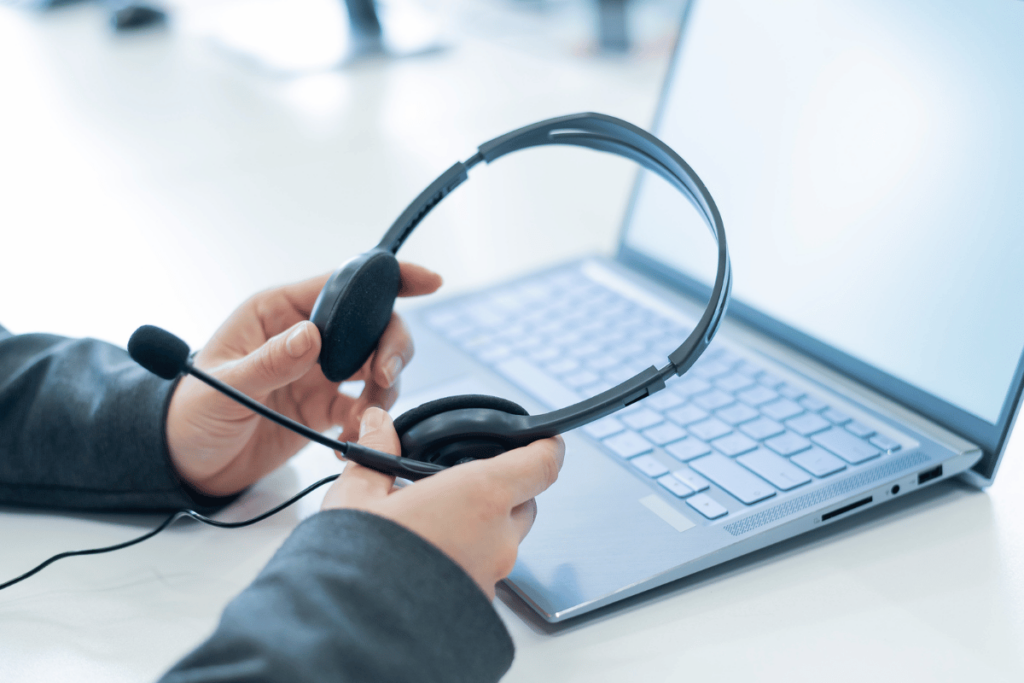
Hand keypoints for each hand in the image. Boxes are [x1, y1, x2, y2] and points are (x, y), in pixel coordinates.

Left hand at [166, 264, 441, 496]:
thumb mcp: (221, 386)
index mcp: (278, 311)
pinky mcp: (326, 406)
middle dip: (390, 347)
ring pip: (377, 364)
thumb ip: (268, 363)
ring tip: (362, 419)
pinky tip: (350, 437)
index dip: (389, 278)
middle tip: (384, 378)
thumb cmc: (188, 414)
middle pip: (373, 325)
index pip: (342, 283)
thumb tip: (310, 336)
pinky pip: (366, 405)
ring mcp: (319, 371)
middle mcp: (305, 335)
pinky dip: (370, 420)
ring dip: (384, 389)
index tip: (427, 281)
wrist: (185, 464)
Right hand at [321, 408, 564, 598]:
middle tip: (466, 485)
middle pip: (525, 505)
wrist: (352, 631)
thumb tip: (377, 423)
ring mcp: (492, 578)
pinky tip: (430, 561)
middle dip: (506, 492)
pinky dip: (466, 562)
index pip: (540, 465)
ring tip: (437, 525)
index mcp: (479, 496)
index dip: (546, 448)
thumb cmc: (358, 562)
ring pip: (504, 543)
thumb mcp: (357, 496)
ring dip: (483, 530)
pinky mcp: (478, 609)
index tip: (544, 440)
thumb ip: (377, 454)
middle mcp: (497, 539)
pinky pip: (483, 575)